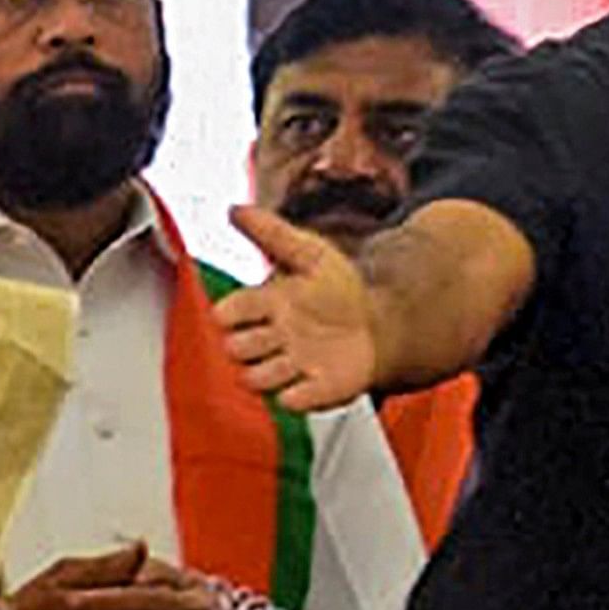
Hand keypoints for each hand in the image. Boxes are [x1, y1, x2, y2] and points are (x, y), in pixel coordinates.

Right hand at [221, 207, 378, 412]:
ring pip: (258, 378)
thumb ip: (273, 233)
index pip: (232, 311)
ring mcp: (291, 367)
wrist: (380, 322)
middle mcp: (272, 339)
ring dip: (263, 372)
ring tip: (282, 360)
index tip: (228, 312)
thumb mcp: (311, 254)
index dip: (230, 312)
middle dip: (243, 344)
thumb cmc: (338, 290)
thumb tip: (235, 210)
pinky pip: (295, 400)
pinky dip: (295, 396)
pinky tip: (302, 386)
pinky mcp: (314, 390)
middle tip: (259, 337)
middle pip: (239, 348)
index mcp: (266, 306)